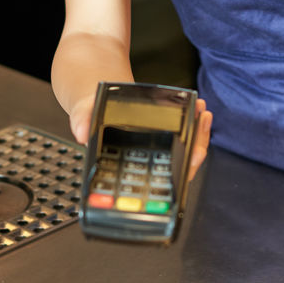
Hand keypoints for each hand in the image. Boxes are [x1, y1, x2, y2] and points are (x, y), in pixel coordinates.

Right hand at [69, 97, 213, 179]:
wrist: (95, 99)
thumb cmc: (91, 113)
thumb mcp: (84, 112)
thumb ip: (83, 121)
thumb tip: (82, 133)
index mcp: (130, 169)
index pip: (157, 183)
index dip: (178, 175)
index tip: (192, 157)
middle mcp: (146, 164)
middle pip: (179, 167)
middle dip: (195, 147)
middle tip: (199, 125)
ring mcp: (158, 151)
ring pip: (185, 152)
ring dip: (198, 133)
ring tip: (201, 110)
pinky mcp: (165, 137)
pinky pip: (184, 135)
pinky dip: (193, 123)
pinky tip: (197, 108)